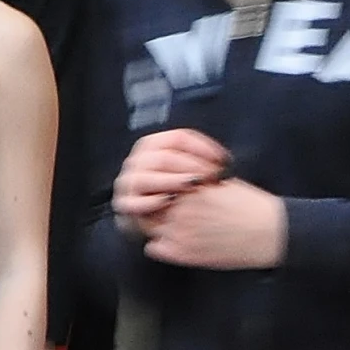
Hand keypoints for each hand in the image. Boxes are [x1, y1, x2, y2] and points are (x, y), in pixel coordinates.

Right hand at [113, 129, 228, 228]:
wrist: (149, 212)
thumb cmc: (174, 188)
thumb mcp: (186, 169)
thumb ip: (200, 161)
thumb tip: (224, 161)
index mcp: (152, 144)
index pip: (178, 138)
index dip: (202, 148)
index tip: (223, 160)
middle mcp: (138, 159)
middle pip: (164, 157)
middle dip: (191, 167)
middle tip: (212, 178)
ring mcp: (128, 181)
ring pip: (147, 177)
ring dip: (171, 181)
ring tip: (192, 186)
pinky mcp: (124, 203)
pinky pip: (135, 202)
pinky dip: (151, 202)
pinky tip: (168, 202)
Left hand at [139, 178, 284, 270]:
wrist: (268, 233)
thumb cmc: (249, 205)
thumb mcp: (220, 182)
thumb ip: (193, 183)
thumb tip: (174, 181)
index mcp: (190, 189)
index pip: (156, 186)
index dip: (160, 190)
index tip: (168, 193)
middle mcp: (181, 209)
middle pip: (149, 206)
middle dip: (156, 207)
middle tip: (167, 211)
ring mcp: (180, 233)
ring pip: (149, 227)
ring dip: (157, 226)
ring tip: (175, 227)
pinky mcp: (184, 253)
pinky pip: (154, 248)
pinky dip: (159, 245)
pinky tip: (175, 242)